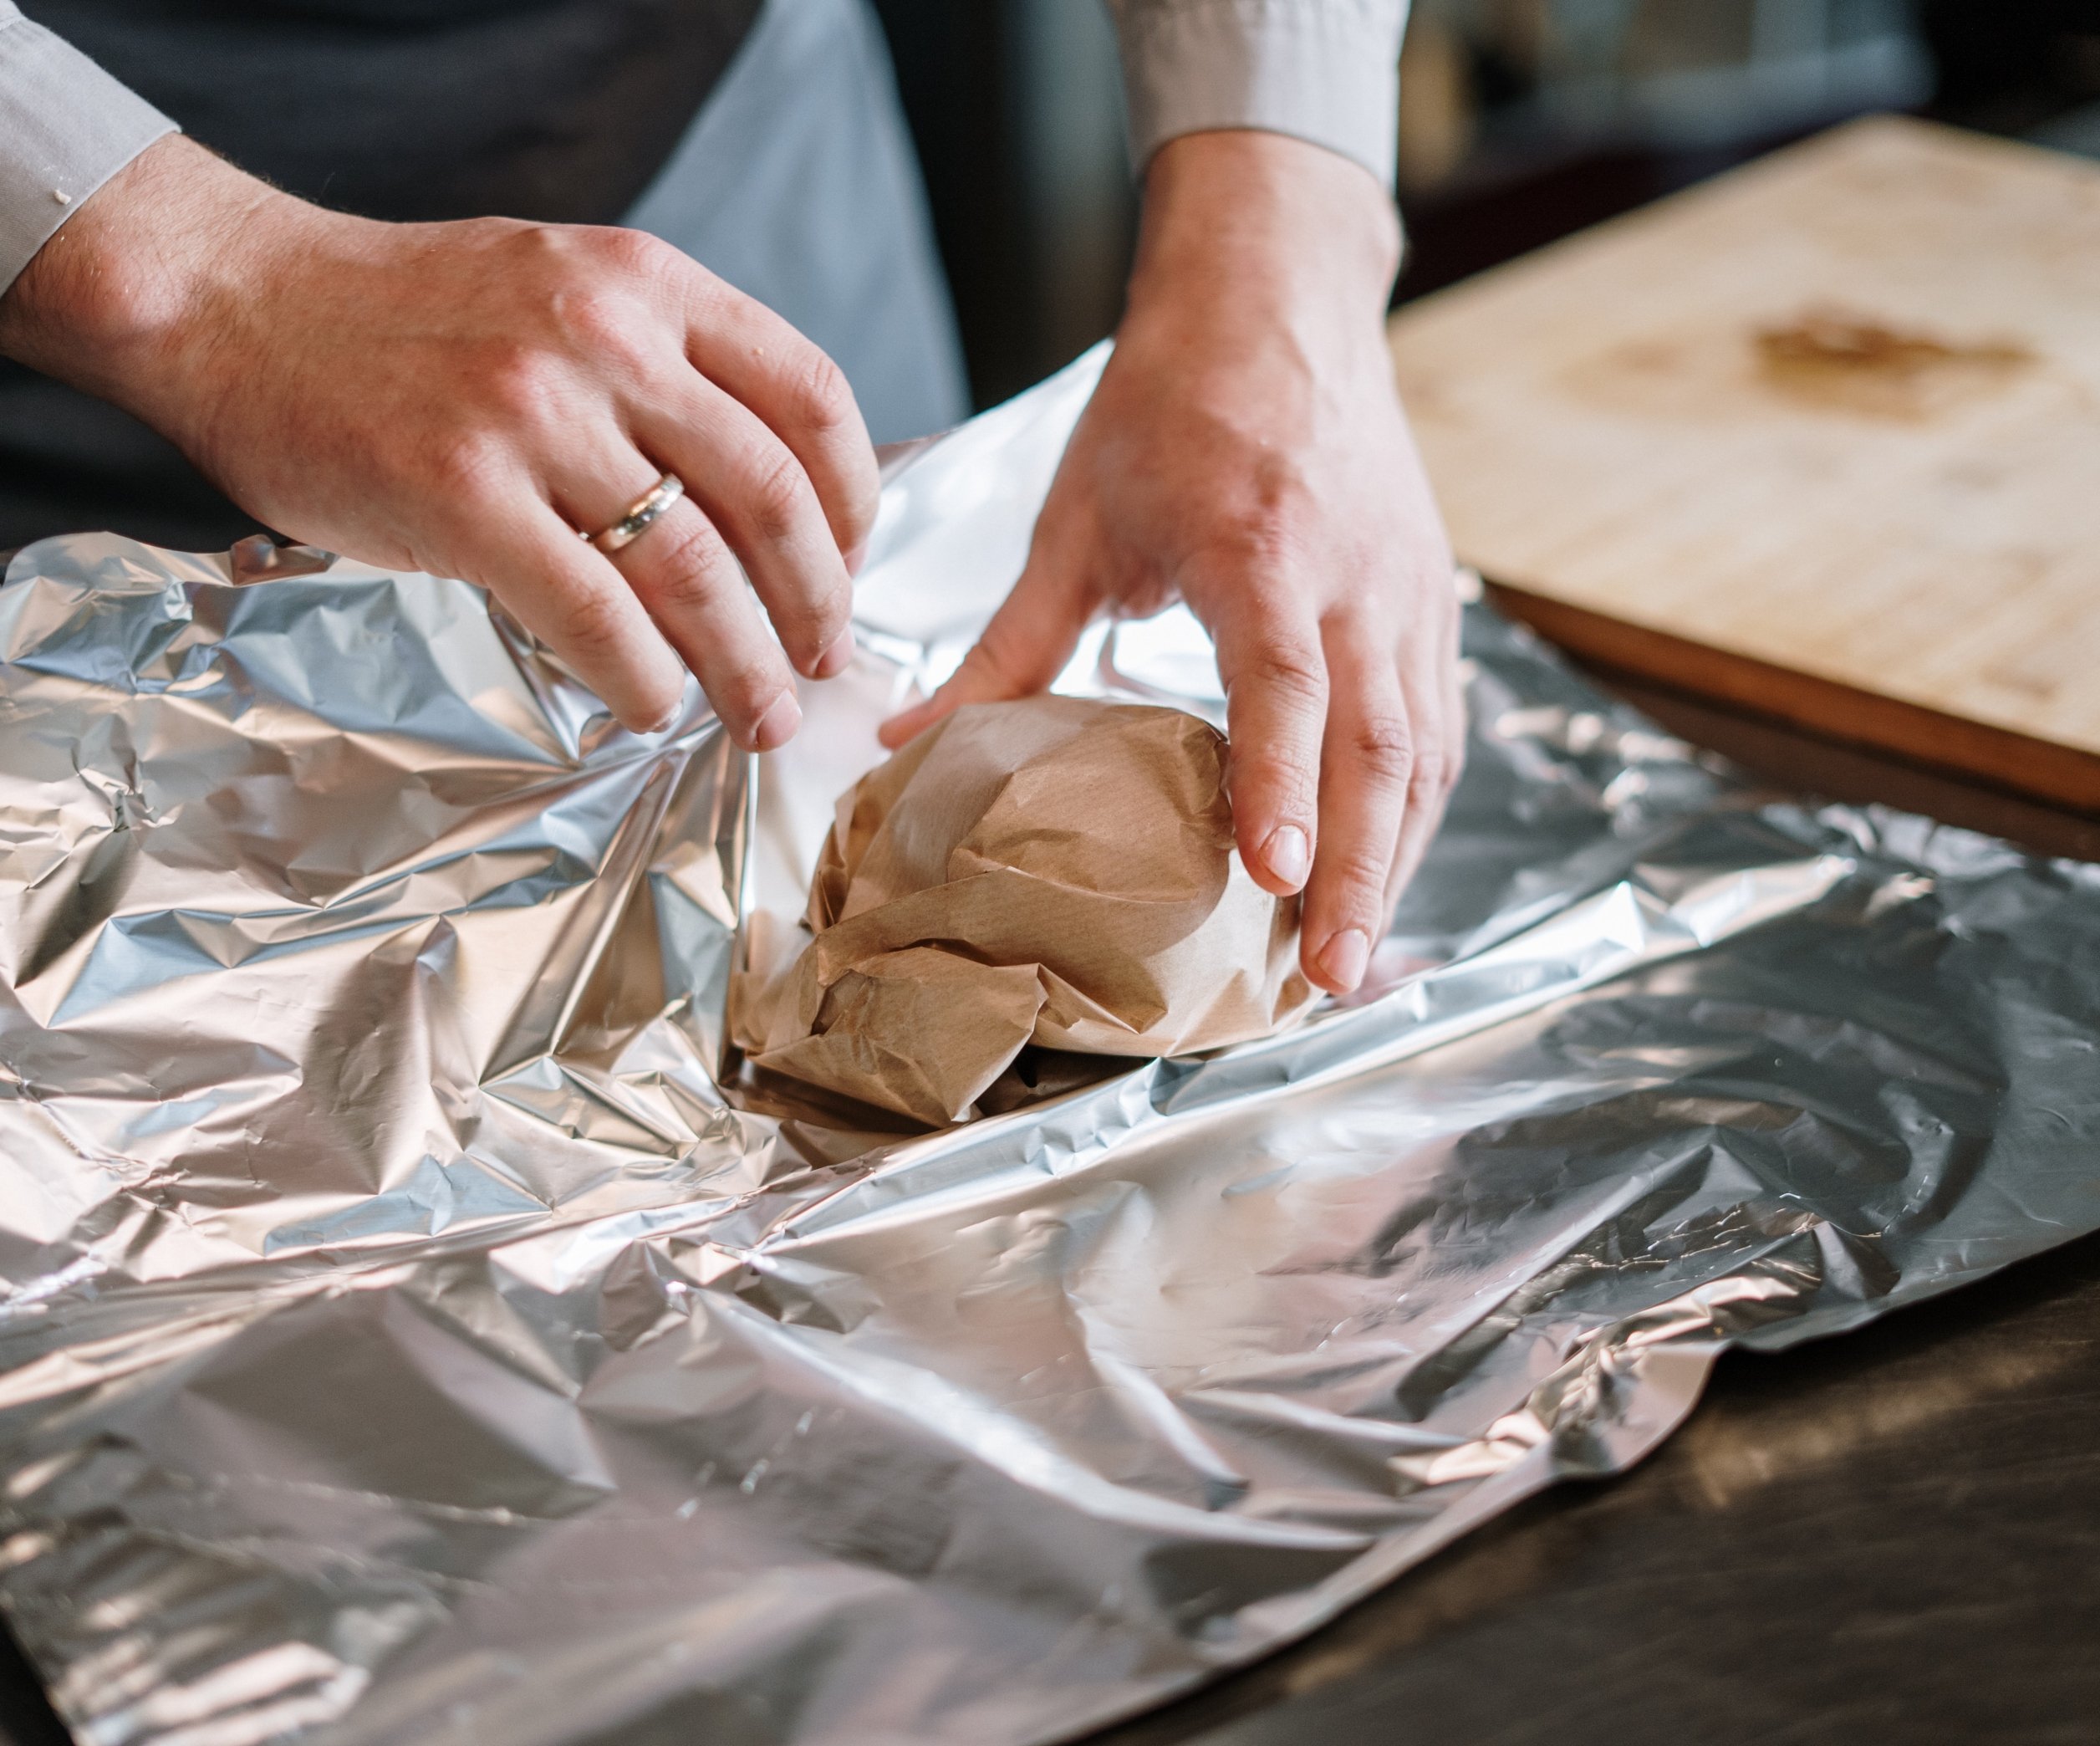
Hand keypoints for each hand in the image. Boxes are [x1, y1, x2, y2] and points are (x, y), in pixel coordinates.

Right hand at [0, 136, 878, 743]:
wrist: (236, 300)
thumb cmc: (405, 315)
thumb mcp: (562, 287)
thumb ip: (662, 366)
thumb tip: (763, 499)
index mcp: (648, 283)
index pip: (811, 397)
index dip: (854, 500)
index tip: (852, 563)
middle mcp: (605, 337)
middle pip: (769, 497)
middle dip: (818, 602)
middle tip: (826, 661)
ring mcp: (532, 415)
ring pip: (693, 568)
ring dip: (746, 663)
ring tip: (764, 714)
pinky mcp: (461, 495)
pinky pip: (594, 614)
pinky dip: (644, 678)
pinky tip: (654, 707)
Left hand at [881, 132, 1461, 994]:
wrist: (1279, 298)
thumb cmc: (1173, 402)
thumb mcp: (1075, 518)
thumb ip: (1006, 646)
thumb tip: (906, 743)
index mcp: (1260, 547)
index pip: (1286, 684)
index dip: (1281, 783)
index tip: (1269, 876)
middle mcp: (1353, 578)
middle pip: (1377, 744)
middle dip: (1358, 870)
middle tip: (1327, 978)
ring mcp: (1407, 591)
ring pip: (1422, 749)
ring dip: (1395, 860)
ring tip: (1353, 960)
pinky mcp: (1428, 601)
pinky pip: (1436, 725)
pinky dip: (1414, 810)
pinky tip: (1384, 873)